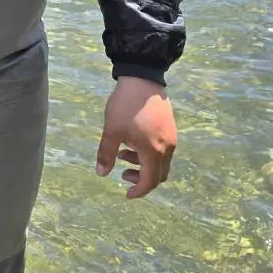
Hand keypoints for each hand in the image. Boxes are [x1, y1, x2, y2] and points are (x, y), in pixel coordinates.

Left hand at [95, 76, 176, 198]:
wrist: (142, 78)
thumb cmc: (126, 106)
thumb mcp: (112, 130)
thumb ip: (106, 154)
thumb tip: (101, 174)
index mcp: (154, 152)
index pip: (150, 181)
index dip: (138, 191)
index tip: (126, 194)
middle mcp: (167, 148)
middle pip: (158, 175)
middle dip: (141, 179)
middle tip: (123, 174)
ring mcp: (171, 137)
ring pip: (160, 162)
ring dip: (143, 164)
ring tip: (122, 153)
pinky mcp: (170, 127)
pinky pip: (163, 149)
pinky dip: (149, 153)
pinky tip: (132, 140)